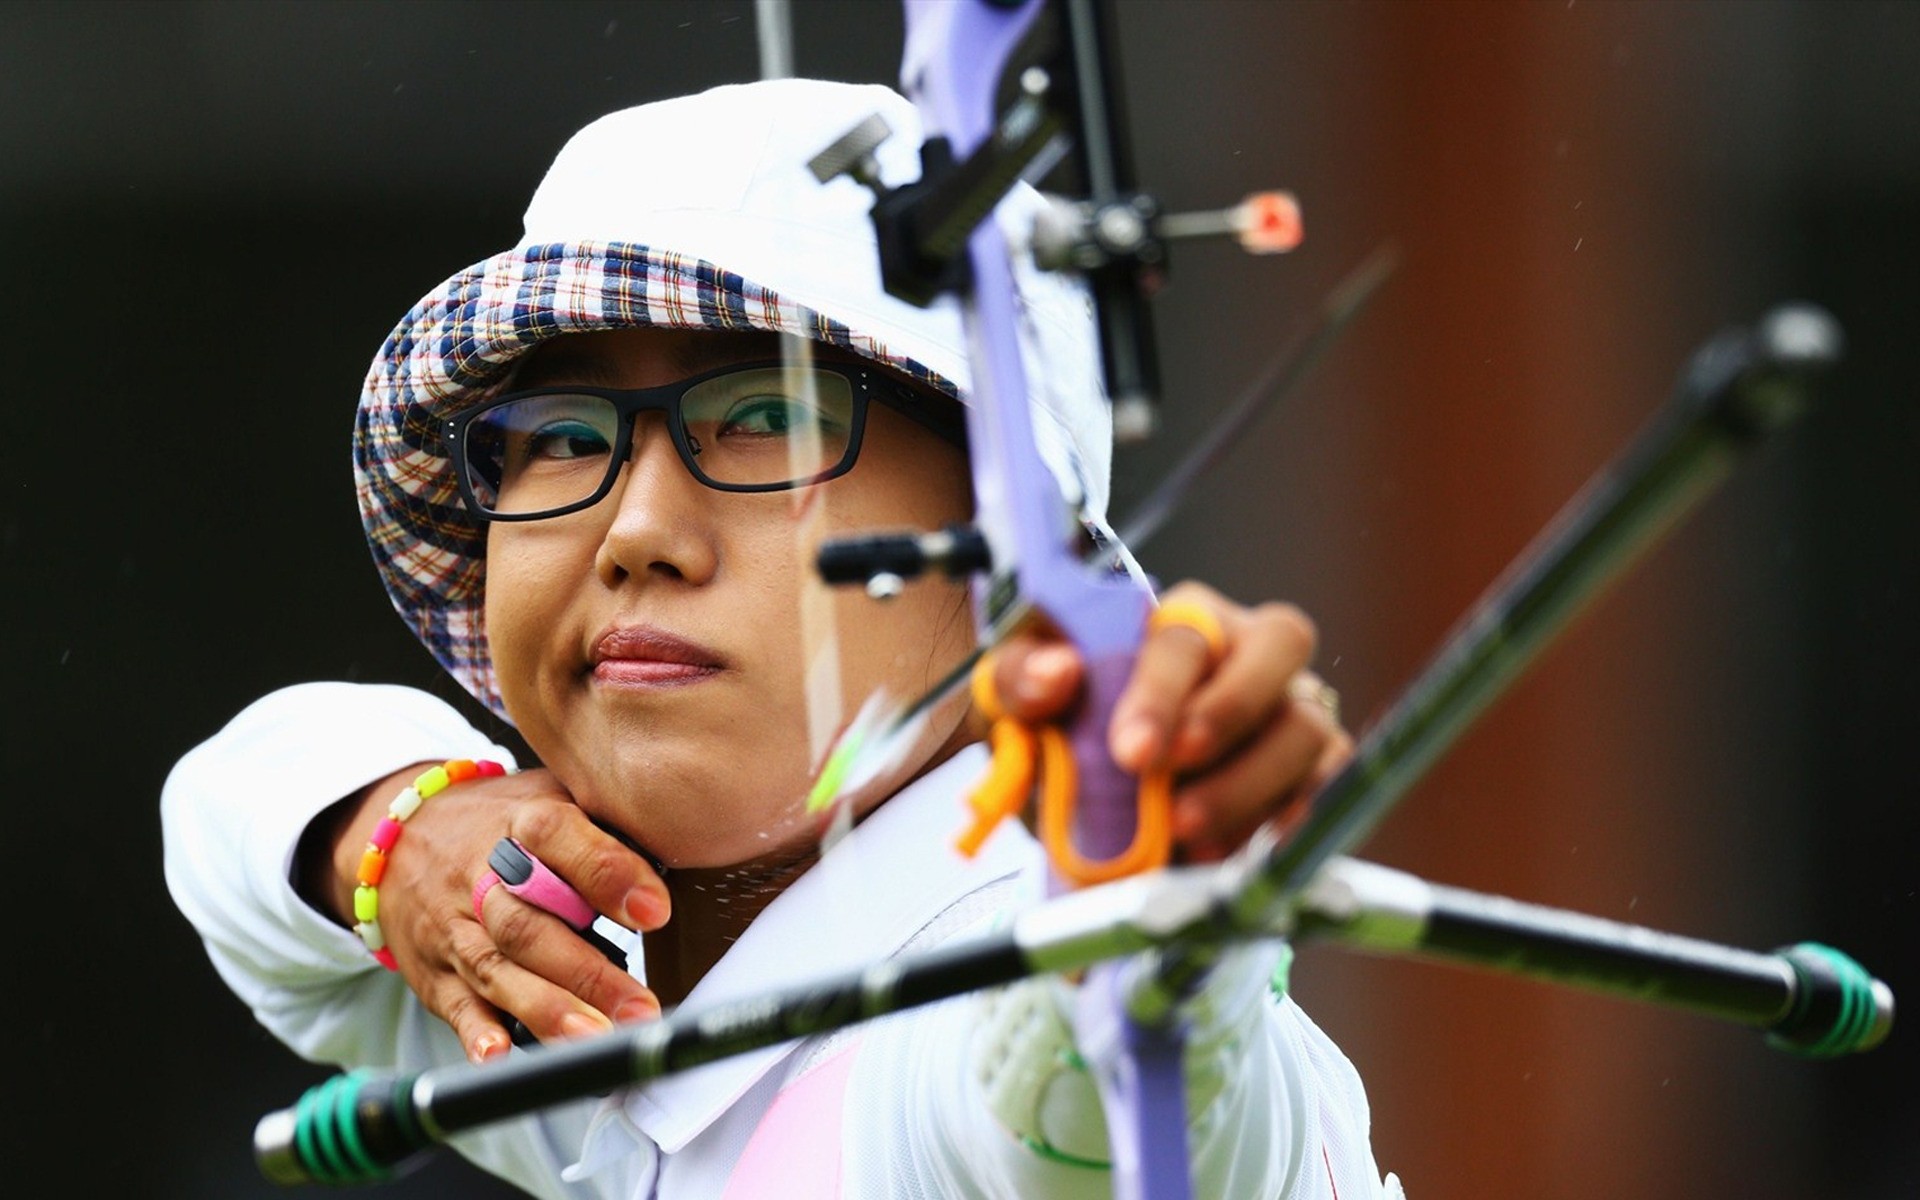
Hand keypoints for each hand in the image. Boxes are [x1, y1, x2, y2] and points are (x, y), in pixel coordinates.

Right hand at [304, 765, 668, 1061]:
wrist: (403, 838)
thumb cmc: (504, 822)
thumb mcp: (552, 796)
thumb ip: (607, 821)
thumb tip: (685, 842)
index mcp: (519, 821)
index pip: (558, 838)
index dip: (606, 872)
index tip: (656, 911)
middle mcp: (480, 876)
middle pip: (528, 923)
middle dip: (586, 971)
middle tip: (639, 1006)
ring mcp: (454, 928)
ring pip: (498, 970)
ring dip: (547, 1010)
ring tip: (595, 1039)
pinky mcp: (435, 973)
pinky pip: (456, 1005)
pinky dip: (477, 1033)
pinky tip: (502, 1054)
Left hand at [991, 580, 1348, 862]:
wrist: (1088, 812)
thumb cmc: (1064, 735)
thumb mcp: (1021, 705)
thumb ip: (1023, 679)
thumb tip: (1056, 672)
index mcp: (1176, 620)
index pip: (1183, 636)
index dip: (1161, 693)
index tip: (1130, 754)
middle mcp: (1245, 650)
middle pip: (1281, 642)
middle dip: (1229, 713)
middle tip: (1176, 779)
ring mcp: (1288, 707)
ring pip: (1304, 726)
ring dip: (1247, 786)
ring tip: (1189, 833)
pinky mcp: (1314, 769)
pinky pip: (1327, 786)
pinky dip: (1289, 822)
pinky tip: (1242, 853)